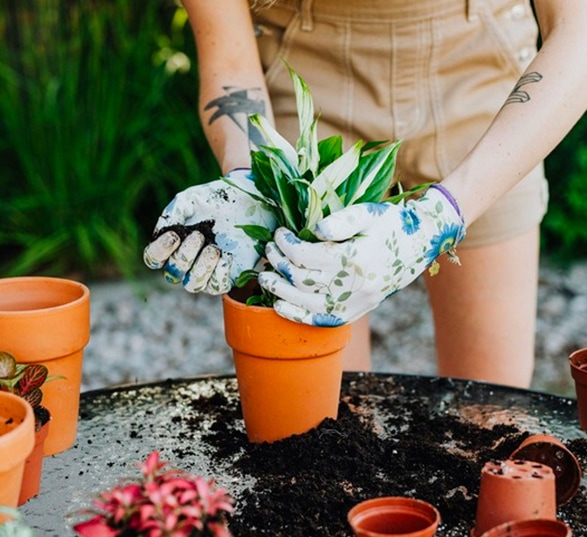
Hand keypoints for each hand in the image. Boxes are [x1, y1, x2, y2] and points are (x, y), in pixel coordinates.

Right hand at [143, 169, 274, 293]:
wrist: (247, 199)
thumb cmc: (215, 199)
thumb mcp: (191, 199)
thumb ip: (173, 212)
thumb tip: (162, 231)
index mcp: (172, 245)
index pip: (154, 259)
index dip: (159, 252)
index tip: (173, 236)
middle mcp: (186, 263)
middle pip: (173, 274)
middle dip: (184, 256)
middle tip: (199, 236)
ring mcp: (207, 272)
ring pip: (193, 285)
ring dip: (201, 268)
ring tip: (214, 249)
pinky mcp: (228, 276)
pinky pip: (218, 287)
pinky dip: (220, 274)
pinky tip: (227, 256)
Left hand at [258, 184, 465, 324]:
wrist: (419, 245)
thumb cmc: (390, 224)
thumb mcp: (368, 213)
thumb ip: (340, 220)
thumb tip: (313, 231)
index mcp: (353, 258)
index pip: (305, 255)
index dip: (286, 244)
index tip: (280, 233)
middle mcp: (353, 285)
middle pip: (301, 279)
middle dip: (278, 264)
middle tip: (268, 250)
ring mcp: (355, 303)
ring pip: (306, 302)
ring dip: (280, 291)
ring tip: (265, 278)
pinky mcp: (356, 311)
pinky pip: (322, 320)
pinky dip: (298, 316)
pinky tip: (280, 307)